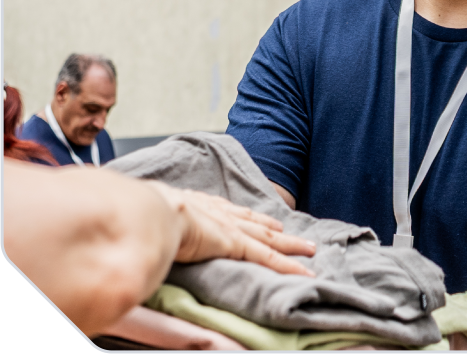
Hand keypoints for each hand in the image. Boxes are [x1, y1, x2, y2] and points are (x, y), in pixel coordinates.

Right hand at [148, 182, 315, 275]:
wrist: (153, 213)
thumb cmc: (147, 213)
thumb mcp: (154, 212)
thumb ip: (159, 223)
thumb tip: (149, 231)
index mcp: (201, 206)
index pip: (229, 213)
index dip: (245, 217)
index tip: (256, 219)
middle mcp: (222, 214)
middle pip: (255, 223)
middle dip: (273, 228)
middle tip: (290, 233)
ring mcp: (232, 230)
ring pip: (269, 239)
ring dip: (290, 245)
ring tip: (307, 249)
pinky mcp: (237, 245)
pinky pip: (268, 258)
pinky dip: (287, 265)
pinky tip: (303, 272)